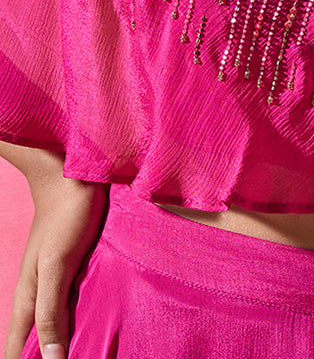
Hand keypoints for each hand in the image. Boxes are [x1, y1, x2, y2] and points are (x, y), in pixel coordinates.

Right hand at [3, 154, 108, 358]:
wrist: (75, 177)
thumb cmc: (66, 218)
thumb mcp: (57, 266)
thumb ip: (50, 311)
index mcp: (28, 300)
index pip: (16, 350)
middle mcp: (38, 295)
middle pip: (34, 342)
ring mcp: (55, 282)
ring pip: (53, 325)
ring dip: (63, 343)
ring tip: (83, 353)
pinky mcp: (74, 270)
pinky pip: (71, 305)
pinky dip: (76, 321)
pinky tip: (91, 327)